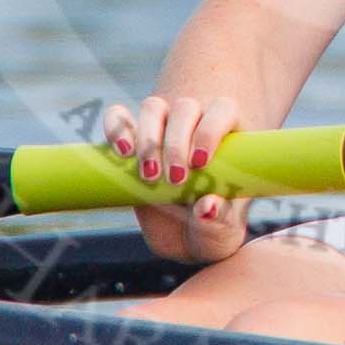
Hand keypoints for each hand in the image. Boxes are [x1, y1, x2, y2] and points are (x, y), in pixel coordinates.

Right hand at [103, 94, 248, 261]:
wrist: (185, 237)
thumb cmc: (213, 228)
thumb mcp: (221, 232)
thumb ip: (219, 221)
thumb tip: (207, 207)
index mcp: (228, 136)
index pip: (223, 110)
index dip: (210, 129)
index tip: (200, 162)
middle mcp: (196, 123)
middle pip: (185, 108)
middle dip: (177, 143)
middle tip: (175, 179)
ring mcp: (162, 127)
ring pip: (153, 108)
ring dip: (148, 138)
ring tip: (149, 174)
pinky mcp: (132, 139)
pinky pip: (118, 117)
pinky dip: (116, 127)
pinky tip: (122, 152)